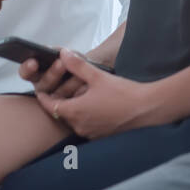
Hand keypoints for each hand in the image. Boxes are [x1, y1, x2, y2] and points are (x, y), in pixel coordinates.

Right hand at [20, 51, 87, 99]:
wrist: (93, 76)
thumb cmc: (77, 62)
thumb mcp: (70, 54)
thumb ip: (62, 53)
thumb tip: (62, 52)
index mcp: (37, 73)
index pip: (26, 72)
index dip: (28, 68)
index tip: (33, 62)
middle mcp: (43, 88)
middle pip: (43, 85)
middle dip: (53, 73)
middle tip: (61, 64)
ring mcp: (55, 99)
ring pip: (57, 96)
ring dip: (70, 84)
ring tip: (80, 75)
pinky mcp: (68, 109)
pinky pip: (72, 104)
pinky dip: (81, 93)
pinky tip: (87, 85)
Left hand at [33, 48, 157, 139]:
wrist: (147, 110)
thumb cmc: (123, 93)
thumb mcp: (98, 76)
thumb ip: (78, 65)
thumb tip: (62, 53)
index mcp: (75, 112)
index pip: (50, 107)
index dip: (44, 98)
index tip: (42, 91)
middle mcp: (80, 126)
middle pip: (61, 114)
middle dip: (60, 102)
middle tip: (61, 88)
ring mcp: (90, 133)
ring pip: (74, 120)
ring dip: (74, 109)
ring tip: (80, 94)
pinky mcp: (101, 136)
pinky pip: (86, 126)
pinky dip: (85, 116)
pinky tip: (95, 105)